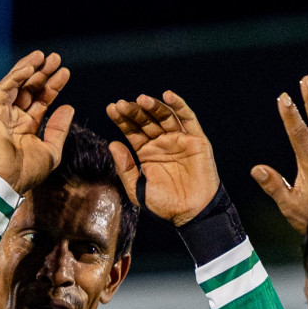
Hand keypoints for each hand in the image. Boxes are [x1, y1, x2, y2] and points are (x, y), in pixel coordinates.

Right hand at [0, 51, 74, 195]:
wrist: (7, 182)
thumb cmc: (27, 172)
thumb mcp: (51, 150)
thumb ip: (59, 129)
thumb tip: (69, 107)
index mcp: (26, 125)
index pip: (41, 99)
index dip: (53, 85)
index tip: (65, 72)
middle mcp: (13, 117)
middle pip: (29, 88)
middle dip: (42, 72)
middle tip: (56, 58)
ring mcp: (1, 113)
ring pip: (15, 84)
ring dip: (29, 68)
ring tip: (43, 56)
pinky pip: (3, 89)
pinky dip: (15, 76)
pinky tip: (29, 68)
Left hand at [106, 91, 218, 226]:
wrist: (192, 213)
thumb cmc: (165, 205)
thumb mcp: (138, 189)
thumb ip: (125, 168)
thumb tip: (112, 144)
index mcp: (147, 152)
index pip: (132, 131)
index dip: (122, 119)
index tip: (111, 109)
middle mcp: (162, 142)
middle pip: (146, 120)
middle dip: (134, 111)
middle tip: (122, 104)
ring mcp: (179, 139)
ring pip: (164, 116)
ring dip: (153, 106)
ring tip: (141, 100)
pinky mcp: (196, 139)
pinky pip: (187, 118)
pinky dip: (179, 105)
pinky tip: (168, 95)